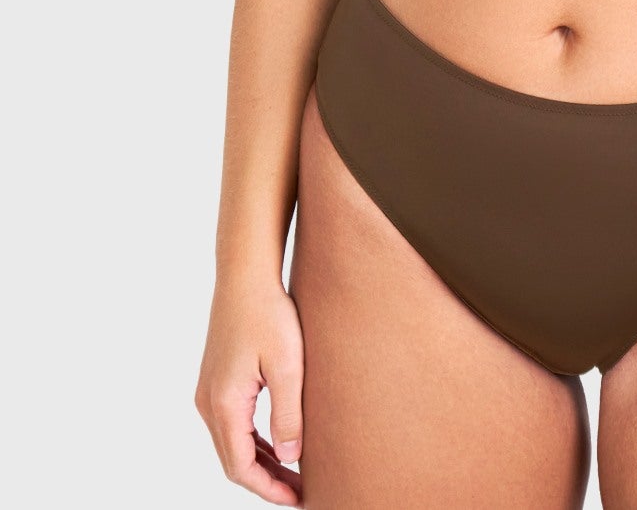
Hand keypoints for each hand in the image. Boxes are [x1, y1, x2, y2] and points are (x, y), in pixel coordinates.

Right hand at [195, 275, 305, 505]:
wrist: (245, 274)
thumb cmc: (269, 313)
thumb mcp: (288, 366)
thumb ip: (288, 415)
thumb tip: (291, 458)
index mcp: (224, 405)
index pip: (241, 468)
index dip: (269, 489)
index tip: (300, 498)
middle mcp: (208, 403)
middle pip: (234, 461)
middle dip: (267, 481)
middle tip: (301, 492)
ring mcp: (209, 391)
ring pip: (232, 443)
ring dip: (261, 461)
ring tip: (295, 473)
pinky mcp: (216, 380)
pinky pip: (232, 423)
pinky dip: (254, 440)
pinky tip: (279, 442)